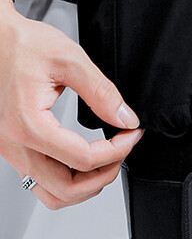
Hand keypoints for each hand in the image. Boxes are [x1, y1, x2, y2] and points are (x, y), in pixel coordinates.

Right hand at [0, 0, 143, 209]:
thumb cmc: (18, 44)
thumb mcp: (68, 59)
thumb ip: (101, 92)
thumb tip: (125, 119)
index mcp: (27, 124)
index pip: (83, 159)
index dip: (118, 151)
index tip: (132, 134)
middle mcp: (14, 144)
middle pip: (67, 188)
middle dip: (104, 175)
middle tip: (121, 152)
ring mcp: (11, 150)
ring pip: (53, 194)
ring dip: (85, 186)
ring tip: (105, 163)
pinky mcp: (12, 149)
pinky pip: (41, 183)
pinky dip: (67, 183)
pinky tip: (83, 163)